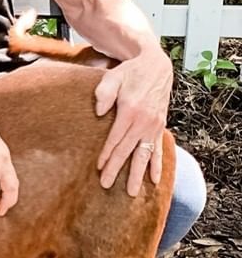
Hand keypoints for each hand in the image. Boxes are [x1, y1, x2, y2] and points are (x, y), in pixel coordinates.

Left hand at [94, 49, 172, 195]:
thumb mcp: (113, 77)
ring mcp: (154, 126)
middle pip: (128, 150)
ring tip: (131, 192)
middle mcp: (144, 122)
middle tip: (105, 185)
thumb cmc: (130, 72)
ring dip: (137, 174)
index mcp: (131, 111)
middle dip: (116, 169)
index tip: (99, 168)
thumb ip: (104, 93)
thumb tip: (99, 112)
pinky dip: (157, 166)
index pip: (116, 138)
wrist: (156, 65)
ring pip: (144, 155)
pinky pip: (158, 150)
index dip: (107, 154)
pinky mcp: (159, 127)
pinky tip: (155, 181)